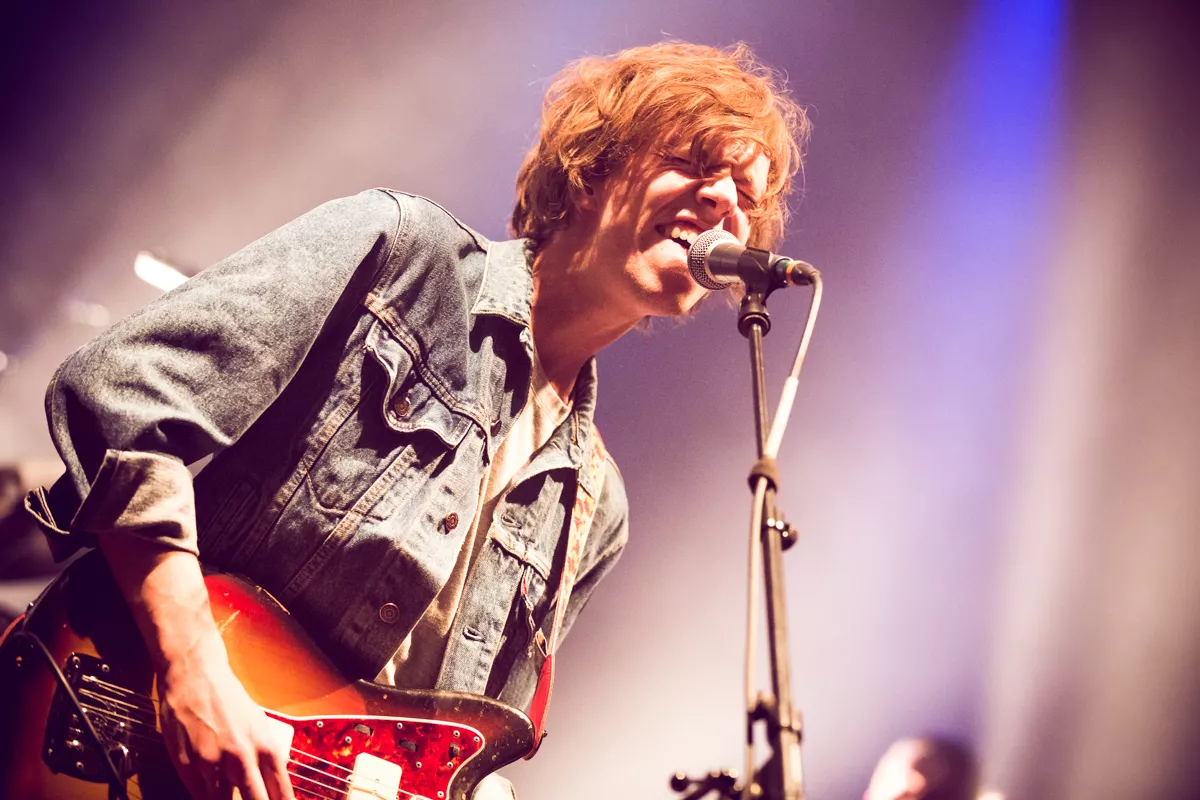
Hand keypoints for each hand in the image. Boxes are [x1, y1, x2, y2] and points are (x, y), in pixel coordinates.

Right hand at [157, 632, 295, 799]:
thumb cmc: (229, 698)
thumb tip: (271, 780)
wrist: (195, 676)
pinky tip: (209, 793)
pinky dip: (205, 795)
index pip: (279, 790)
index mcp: (264, 746)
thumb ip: (264, 753)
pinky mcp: (186, 764)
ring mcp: (211, 763)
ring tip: (230, 796)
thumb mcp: (258, 723)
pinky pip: (198, 793)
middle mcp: (240, 757)